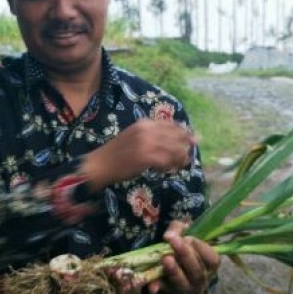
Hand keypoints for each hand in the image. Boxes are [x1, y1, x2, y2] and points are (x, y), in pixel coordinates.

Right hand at [80, 119, 194, 191]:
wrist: (100, 164)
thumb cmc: (116, 152)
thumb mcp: (134, 136)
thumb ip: (152, 135)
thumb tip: (173, 140)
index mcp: (144, 123)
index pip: (171, 125)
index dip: (184, 132)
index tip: (192, 138)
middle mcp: (147, 130)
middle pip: (175, 136)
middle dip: (185, 146)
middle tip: (189, 156)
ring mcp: (147, 143)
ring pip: (173, 149)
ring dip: (179, 159)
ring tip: (180, 165)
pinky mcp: (146, 157)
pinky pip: (167, 161)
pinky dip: (171, 166)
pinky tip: (169, 170)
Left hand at [148, 220, 219, 293]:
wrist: (175, 260)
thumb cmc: (185, 245)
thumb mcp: (184, 232)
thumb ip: (178, 228)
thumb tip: (168, 236)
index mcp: (210, 264)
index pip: (212, 260)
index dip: (200, 247)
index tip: (188, 237)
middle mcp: (201, 278)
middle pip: (197, 272)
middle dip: (184, 255)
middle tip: (173, 241)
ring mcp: (186, 287)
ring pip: (182, 283)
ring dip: (174, 271)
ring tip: (165, 258)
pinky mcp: (170, 290)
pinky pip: (164, 289)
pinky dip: (158, 286)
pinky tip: (153, 286)